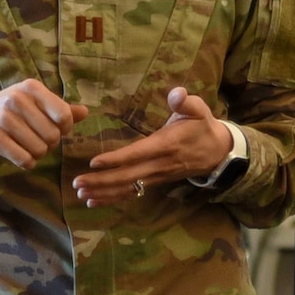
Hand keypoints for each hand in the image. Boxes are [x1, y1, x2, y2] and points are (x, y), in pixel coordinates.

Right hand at [0, 79, 87, 169]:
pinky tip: (16, 154)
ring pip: (40, 150)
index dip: (63, 129)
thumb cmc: (9, 112)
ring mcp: (3, 118)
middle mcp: (17, 99)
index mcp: (31, 88)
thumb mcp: (34, 104)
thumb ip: (61, 109)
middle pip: (53, 136)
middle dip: (48, 144)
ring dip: (36, 154)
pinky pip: (24, 159)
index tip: (52, 128)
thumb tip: (86, 112)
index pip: (65, 116)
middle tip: (34, 139)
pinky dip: (25, 162)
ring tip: (24, 145)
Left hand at [73, 86, 232, 205]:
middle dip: (102, 181)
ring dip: (103, 192)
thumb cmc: (202, 127)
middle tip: (77, 182)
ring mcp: (157, 176)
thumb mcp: (199, 110)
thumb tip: (177, 93)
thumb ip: (185, 101)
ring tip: (81, 193)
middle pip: (128, 176)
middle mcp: (159, 164)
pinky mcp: (155, 182)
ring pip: (128, 188)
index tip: (95, 163)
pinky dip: (113, 198)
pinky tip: (94, 202)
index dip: (117, 159)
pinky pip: (132, 193)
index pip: (138, 154)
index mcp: (166, 145)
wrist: (217, 152)